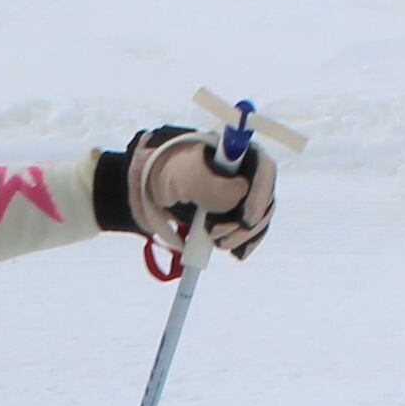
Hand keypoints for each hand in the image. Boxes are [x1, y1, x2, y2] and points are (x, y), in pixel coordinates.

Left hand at [124, 126, 276, 258]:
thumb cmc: (162, 173)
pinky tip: (234, 252)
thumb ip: (214, 185)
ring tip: (217, 242)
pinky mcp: (230, 216)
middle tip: (220, 236)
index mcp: (234, 153)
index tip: (245, 220)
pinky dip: (243, 244)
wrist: (140, 188)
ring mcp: (238, 195)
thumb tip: (240, 195)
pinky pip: (248, 232)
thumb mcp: (185, 177)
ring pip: (258, 218)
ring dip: (242, 235)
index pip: (263, 169)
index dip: (260, 195)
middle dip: (248, 222)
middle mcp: (242, 172)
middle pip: (264, 198)